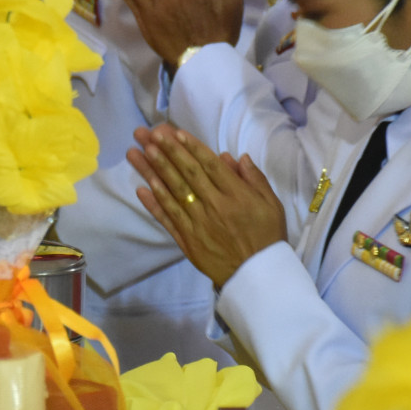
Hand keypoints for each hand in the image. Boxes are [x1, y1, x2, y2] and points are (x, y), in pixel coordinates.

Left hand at [130, 125, 284, 287]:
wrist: (257, 276)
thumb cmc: (267, 237)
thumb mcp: (272, 205)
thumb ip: (254, 179)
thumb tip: (235, 157)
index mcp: (236, 196)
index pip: (210, 166)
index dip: (191, 148)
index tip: (175, 133)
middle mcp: (214, 207)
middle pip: (187, 174)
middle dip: (167, 152)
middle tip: (149, 134)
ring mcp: (198, 224)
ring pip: (173, 192)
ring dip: (154, 171)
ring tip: (139, 152)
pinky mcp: (187, 241)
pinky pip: (168, 219)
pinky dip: (154, 204)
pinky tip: (140, 188)